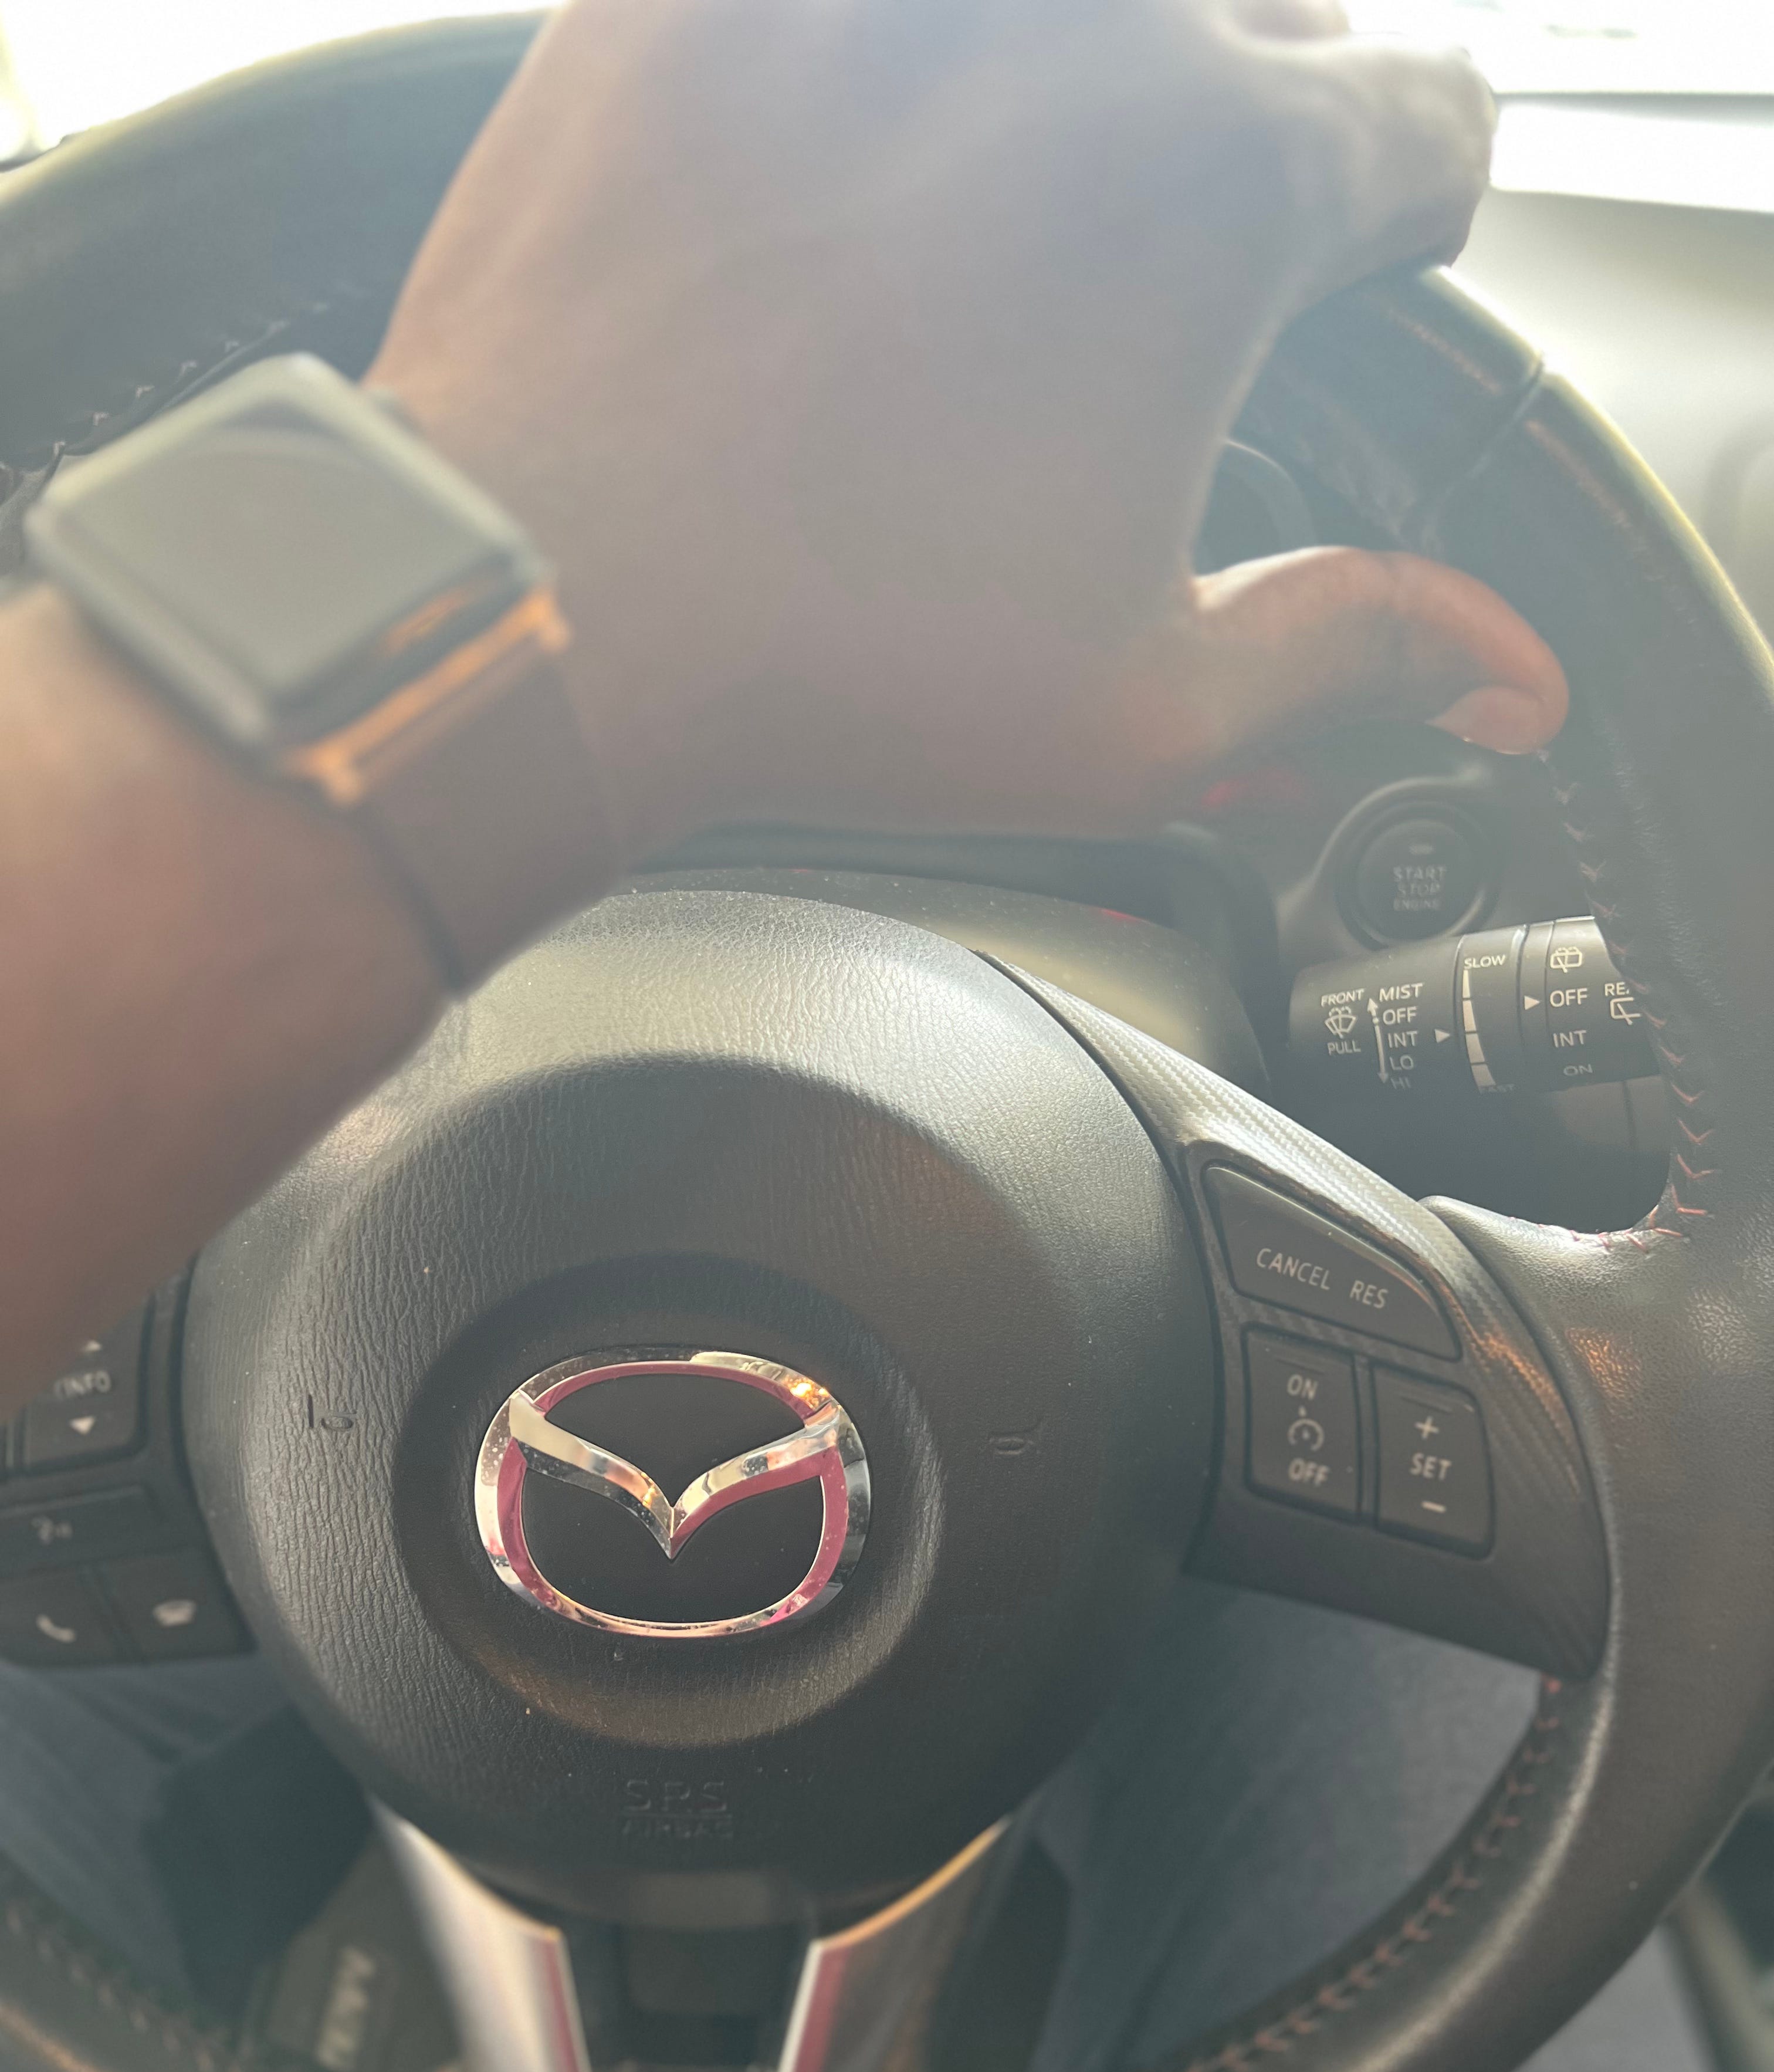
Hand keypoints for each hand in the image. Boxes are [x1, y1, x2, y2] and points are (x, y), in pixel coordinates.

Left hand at [373, 0, 1566, 867]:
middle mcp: (1078, 24)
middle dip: (1254, 131)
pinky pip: (864, 1)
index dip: (1405, 209)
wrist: (544, 599)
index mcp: (1226, 182)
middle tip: (1159, 274)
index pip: (1426, 117)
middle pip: (1265, 19)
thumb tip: (1494, 659)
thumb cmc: (833, 662)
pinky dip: (890, 69)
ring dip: (1083, 83)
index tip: (1350, 268)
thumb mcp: (1144, 707)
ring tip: (1002, 223)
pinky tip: (853, 185)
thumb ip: (1354, 642)